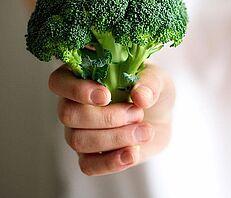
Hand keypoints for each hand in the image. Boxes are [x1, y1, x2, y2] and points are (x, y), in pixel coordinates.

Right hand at [49, 64, 174, 175]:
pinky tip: (133, 154)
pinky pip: (87, 165)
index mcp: (82, 76)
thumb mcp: (157, 78)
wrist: (161, 116)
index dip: (77, 90)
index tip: (106, 96)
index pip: (59, 81)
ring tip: (146, 131)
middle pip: (68, 115)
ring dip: (116, 138)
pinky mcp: (90, 156)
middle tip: (137, 113)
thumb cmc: (151, 89)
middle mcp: (73, 104)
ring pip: (78, 140)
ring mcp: (78, 132)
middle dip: (107, 117)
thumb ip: (150, 83)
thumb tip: (140, 96)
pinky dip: (111, 162)